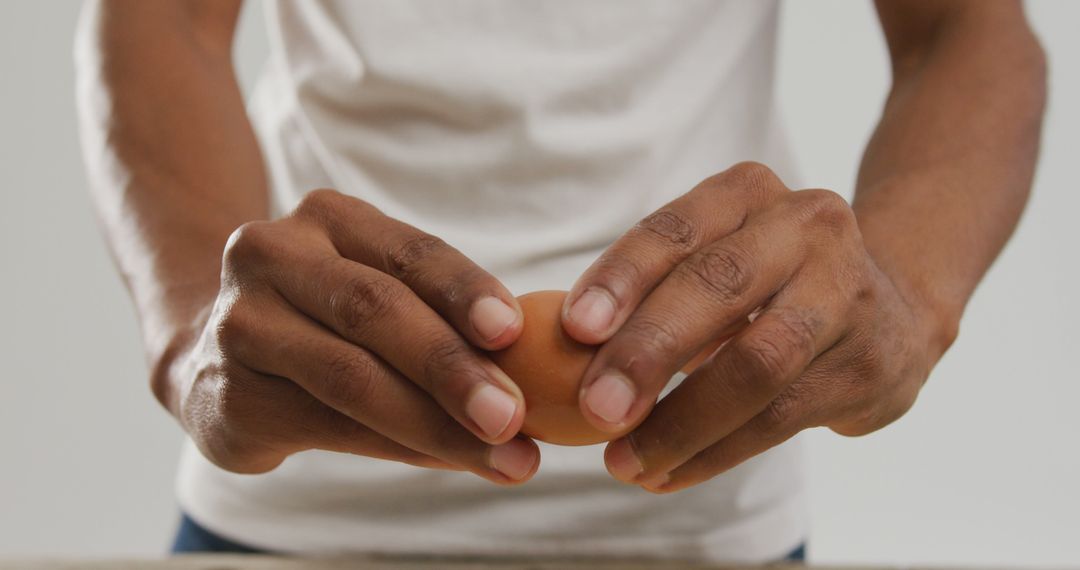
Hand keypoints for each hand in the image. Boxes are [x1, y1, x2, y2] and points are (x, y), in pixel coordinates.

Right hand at [168, 189, 538, 483]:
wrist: (211, 357)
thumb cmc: (328, 321)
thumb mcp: (375, 292)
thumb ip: (437, 317)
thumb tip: (537, 372)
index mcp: (326, 219)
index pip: (407, 251)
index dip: (463, 289)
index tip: (512, 331)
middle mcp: (272, 256)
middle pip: (373, 310)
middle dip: (452, 367)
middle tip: (513, 415)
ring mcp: (240, 324)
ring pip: (351, 377)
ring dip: (436, 424)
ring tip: (505, 456)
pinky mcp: (228, 394)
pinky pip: (330, 427)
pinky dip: (400, 447)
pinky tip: (449, 461)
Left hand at [562, 162, 949, 492]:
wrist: (892, 310)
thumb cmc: (765, 285)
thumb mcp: (714, 262)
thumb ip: (651, 293)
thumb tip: (565, 351)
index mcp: (748, 192)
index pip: (676, 230)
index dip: (622, 277)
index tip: (574, 329)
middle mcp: (805, 228)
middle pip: (719, 287)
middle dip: (649, 351)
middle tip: (596, 409)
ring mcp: (846, 294)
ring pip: (757, 362)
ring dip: (681, 421)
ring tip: (625, 463)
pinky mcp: (866, 365)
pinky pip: (779, 417)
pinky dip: (714, 452)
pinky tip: (667, 474)